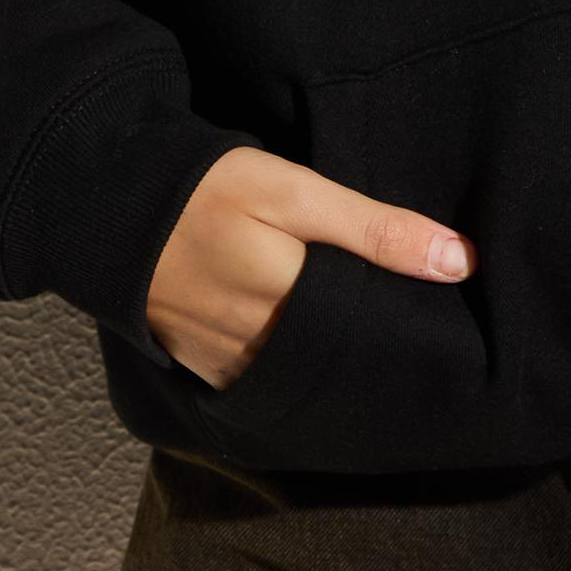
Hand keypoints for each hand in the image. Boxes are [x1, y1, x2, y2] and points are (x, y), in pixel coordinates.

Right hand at [145, 145, 477, 389]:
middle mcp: (258, 352)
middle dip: (374, 351)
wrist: (112, 202)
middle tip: (416, 334)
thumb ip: (373, 228)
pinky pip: (263, 383)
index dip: (408, 330)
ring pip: (302, 379)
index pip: (372, 338)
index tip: (447, 322)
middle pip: (339, 363)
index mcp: (289, 305)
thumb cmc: (209, 187)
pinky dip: (289, 369)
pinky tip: (312, 349)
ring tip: (368, 338)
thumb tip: (458, 260)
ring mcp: (226, 367)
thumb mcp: (295, 191)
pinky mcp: (202, 368)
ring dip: (332, 362)